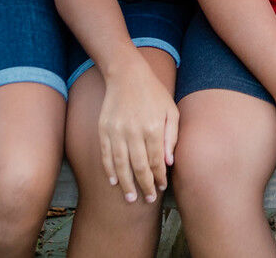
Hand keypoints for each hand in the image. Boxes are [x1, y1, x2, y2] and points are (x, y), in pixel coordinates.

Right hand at [97, 59, 179, 203]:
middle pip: (139, 166)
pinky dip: (109, 170)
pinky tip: (114, 181)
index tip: (161, 187)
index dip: (159, 176)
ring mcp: (117, 131)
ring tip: (131, 198)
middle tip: (148, 199)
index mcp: (154, 127)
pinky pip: (106, 155)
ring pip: (121, 164)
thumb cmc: (154, 93)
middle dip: (144, 185)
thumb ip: (172, 137)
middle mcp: (134, 131)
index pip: (157, 160)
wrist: (127, 75)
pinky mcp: (104, 129)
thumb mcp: (171, 110)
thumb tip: (168, 163)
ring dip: (126, 184)